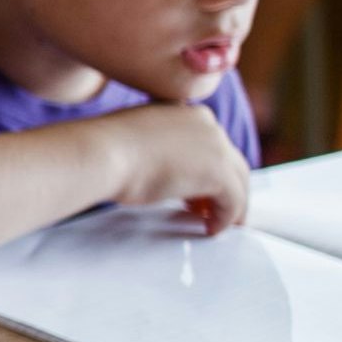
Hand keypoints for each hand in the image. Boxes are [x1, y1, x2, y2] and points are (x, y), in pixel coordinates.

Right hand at [101, 100, 252, 232]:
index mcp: (187, 112)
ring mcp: (217, 146)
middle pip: (230, 160)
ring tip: (215, 223)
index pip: (210, 143)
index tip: (196, 190)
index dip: (207, 168)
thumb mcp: (137, 139)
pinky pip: (234, 200)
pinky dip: (226, 218)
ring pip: (238, 180)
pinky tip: (211, 229)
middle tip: (210, 209)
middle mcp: (208, 124)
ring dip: (229, 204)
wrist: (103, 153)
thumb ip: (157, 148)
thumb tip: (158, 168)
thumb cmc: (106, 149)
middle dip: (224, 187)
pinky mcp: (219, 173)